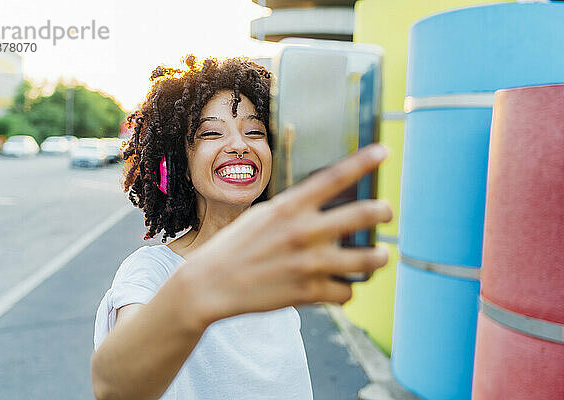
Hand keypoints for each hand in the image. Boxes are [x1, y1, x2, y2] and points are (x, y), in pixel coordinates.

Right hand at [182, 144, 392, 325]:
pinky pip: (345, 291)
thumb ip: (294, 209)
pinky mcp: (309, 292)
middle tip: (385, 212)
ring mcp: (309, 263)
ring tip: (380, 256)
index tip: (384, 151)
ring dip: (378, 257)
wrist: (211, 284)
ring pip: (366, 259)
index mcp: (290, 207)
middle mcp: (303, 231)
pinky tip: (341, 286)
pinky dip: (346, 289)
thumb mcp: (263, 215)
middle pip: (361, 215)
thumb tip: (323, 204)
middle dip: (382, 211)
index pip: (333, 177)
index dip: (362, 161)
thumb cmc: (236, 246)